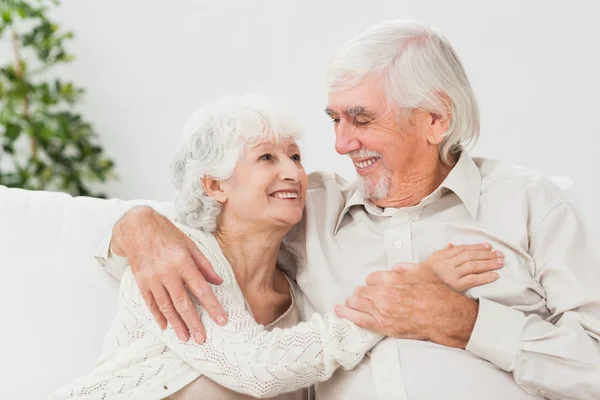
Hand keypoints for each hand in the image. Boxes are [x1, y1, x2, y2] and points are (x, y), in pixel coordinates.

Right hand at [111, 206, 225, 342]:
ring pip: (166, 307)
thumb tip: (218, 282)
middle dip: (194, 323)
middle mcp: (167, 272)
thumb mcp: (190, 244)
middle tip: (201, 339)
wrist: (137, 226)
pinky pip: (151, 303)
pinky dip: (158, 316)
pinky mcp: (141, 281)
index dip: (212, 306)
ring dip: (176, 324)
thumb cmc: (167, 233)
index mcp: (183, 262)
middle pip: (183, 303)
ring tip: (185, 338)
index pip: (201, 289)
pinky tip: (165, 326)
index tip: (221, 320)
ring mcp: (152, 278)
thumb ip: (204, 265)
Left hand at [335, 280, 478, 347]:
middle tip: (360, 296)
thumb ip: (405, 268)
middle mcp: (383, 293)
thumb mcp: (422, 273)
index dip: (372, 283)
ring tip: (349, 303)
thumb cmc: (436, 294)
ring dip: (353, 302)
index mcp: (391, 279)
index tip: (373, 286)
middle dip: (360, 293)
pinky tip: (339, 311)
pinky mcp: (383, 325)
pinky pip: (360, 319)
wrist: (444, 315)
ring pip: (358, 303)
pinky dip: (348, 314)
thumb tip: (394, 269)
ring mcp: (382, 310)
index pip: (371, 278)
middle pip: (362, 291)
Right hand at [394, 243, 503, 291]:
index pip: (462, 249)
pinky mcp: (455, 285)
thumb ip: (442, 252)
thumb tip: (451, 245)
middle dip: (486, 254)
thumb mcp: (429, 261)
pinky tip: (494, 275)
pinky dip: (484, 277)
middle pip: (470, 255)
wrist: (415, 290)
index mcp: (442, 256)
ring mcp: (452, 274)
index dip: (476, 247)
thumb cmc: (422, 277)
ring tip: (500, 262)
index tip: (487, 247)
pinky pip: (472, 279)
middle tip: (499, 254)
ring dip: (489, 263)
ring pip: (473, 265)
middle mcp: (448, 263)